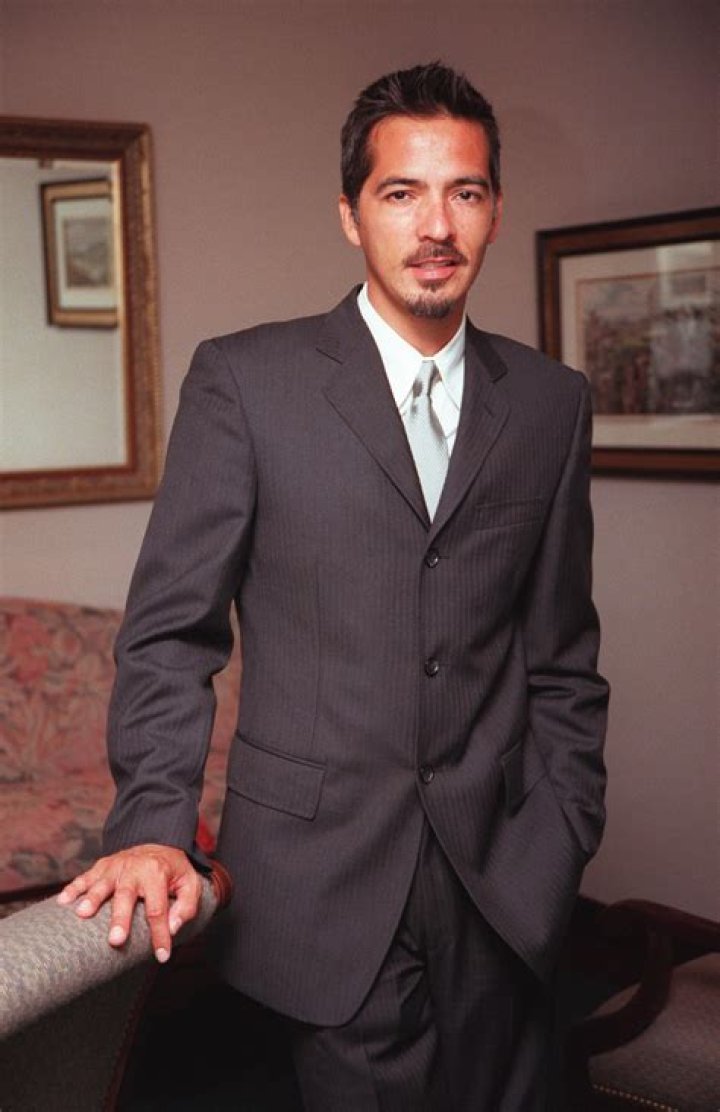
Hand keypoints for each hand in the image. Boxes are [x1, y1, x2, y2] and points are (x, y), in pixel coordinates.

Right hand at [57, 844, 202, 962]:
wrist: (159, 842)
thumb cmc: (173, 870)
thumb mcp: (190, 883)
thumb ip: (186, 906)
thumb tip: (172, 928)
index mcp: (158, 874)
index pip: (158, 909)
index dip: (160, 934)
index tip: (161, 956)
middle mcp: (135, 869)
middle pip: (126, 896)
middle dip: (120, 919)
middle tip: (116, 940)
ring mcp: (116, 866)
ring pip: (102, 884)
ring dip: (92, 899)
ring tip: (82, 914)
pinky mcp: (102, 866)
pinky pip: (86, 877)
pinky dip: (73, 888)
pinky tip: (62, 902)